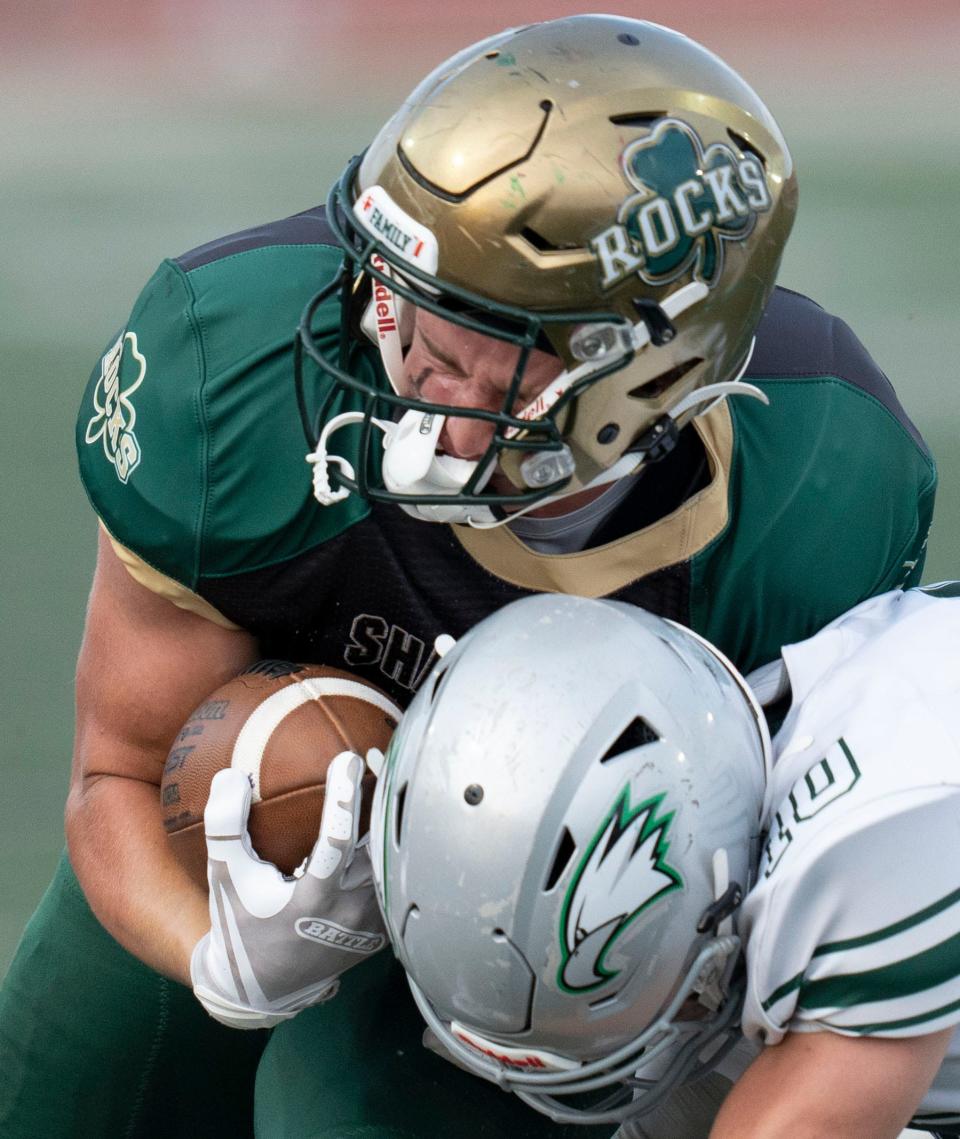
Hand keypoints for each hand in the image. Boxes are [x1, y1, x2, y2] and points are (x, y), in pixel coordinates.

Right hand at [190, 751, 385, 1028]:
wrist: (261, 987)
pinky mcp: (381, 930)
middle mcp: (348, 913)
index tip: (348, 758)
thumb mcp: (224, 878)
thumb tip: (231, 775)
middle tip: (380, 754)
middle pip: (379, 845)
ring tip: (389, 776)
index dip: (345, 798)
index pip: (337, 841)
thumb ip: (224, 826)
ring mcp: (369, 924)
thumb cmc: (240, 924)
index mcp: (312, 901)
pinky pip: (395, 879)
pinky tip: (391, 817)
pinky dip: (395, 847)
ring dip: (391, 819)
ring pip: (392, 861)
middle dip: (382, 798)